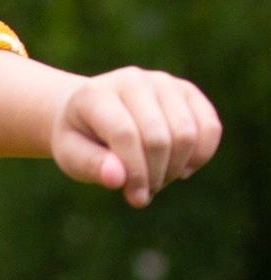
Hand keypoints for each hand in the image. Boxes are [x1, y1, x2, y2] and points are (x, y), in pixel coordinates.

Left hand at [50, 67, 221, 206]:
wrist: (90, 111)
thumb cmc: (79, 138)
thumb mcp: (70, 155)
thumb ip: (90, 165)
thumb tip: (118, 178)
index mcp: (96, 95)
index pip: (126, 135)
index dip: (135, 172)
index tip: (135, 198)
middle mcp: (132, 81)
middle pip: (159, 138)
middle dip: (155, 175)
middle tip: (143, 191)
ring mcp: (163, 82)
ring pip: (187, 134)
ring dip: (176, 168)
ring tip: (156, 179)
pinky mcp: (187, 91)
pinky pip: (210, 126)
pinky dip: (201, 155)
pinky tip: (181, 167)